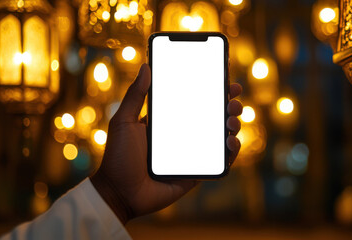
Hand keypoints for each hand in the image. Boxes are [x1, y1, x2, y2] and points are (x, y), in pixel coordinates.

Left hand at [90, 64, 242, 223]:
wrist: (120, 192)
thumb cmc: (118, 157)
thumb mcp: (124, 121)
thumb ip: (135, 96)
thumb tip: (145, 67)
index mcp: (168, 121)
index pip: (194, 101)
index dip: (211, 90)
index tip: (225, 78)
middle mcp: (183, 135)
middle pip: (213, 116)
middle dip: (228, 105)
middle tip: (233, 99)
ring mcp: (192, 154)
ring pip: (220, 137)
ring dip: (232, 125)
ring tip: (231, 121)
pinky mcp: (197, 173)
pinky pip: (219, 162)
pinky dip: (231, 152)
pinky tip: (230, 142)